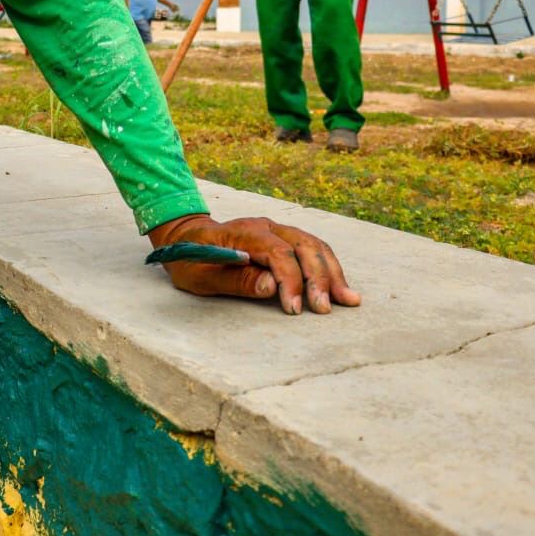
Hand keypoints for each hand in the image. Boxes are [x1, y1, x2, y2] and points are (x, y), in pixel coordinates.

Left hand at [147, 213, 360, 314]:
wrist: (186, 238)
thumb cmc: (191, 259)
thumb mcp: (202, 275)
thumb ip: (236, 280)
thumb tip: (271, 287)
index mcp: (244, 232)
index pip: (278, 252)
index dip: (291, 280)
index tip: (294, 308)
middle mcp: (266, 226)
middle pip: (304, 246)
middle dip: (319, 278)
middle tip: (325, 309)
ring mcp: (277, 230)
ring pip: (314, 246)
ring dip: (332, 273)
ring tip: (348, 300)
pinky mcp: (284, 239)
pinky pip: (313, 249)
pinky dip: (329, 268)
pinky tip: (340, 288)